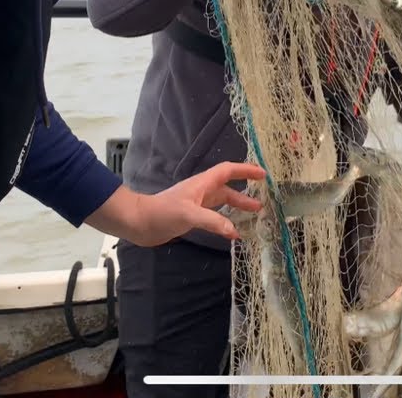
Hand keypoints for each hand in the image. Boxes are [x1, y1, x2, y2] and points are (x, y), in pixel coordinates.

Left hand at [87, 162, 265, 246]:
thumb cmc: (162, 212)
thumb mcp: (188, 214)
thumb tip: (235, 231)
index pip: (228, 171)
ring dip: (237, 207)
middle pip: (227, 188)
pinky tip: (231, 231)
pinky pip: (214, 215)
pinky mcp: (191, 217)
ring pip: (222, 202)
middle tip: (263, 201)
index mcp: (202, 184)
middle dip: (245, 192)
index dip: (245, 170)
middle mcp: (201, 192)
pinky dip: (225, 221)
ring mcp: (196, 204)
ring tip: (253, 216)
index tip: (263, 174)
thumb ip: (212, 221)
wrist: (139, 223)